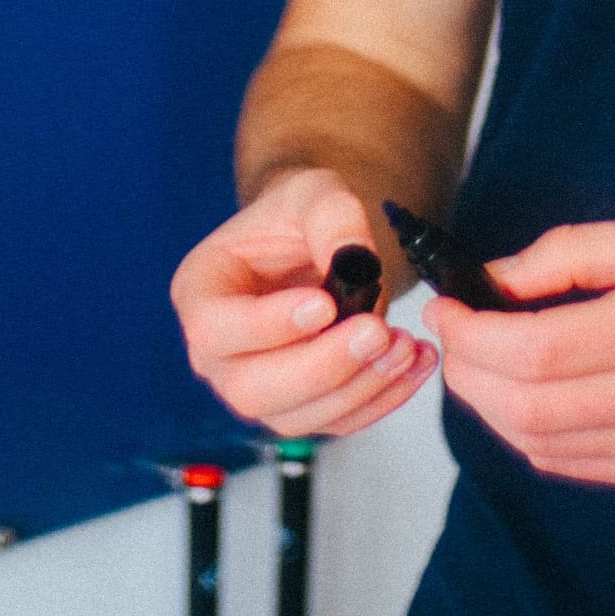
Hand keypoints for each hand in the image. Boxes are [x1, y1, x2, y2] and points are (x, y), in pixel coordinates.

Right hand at [171, 167, 439, 438]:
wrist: (313, 244)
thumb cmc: (297, 217)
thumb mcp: (313, 193)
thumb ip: (332, 217)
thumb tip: (356, 261)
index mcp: (200, 292)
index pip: (215, 328)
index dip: (267, 326)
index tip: (324, 305)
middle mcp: (217, 353)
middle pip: (251, 389)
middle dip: (321, 367)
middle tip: (376, 331)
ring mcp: (255, 387)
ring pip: (296, 417)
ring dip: (358, 388)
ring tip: (406, 345)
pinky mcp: (299, 407)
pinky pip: (333, 422)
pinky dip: (380, 401)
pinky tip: (414, 364)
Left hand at [432, 214, 614, 489]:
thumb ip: (568, 254)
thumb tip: (494, 277)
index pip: (529, 351)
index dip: (470, 334)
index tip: (446, 307)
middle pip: (521, 406)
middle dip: (467, 373)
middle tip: (453, 335)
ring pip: (537, 443)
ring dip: (490, 406)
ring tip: (479, 362)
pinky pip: (570, 463)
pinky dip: (529, 433)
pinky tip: (524, 395)